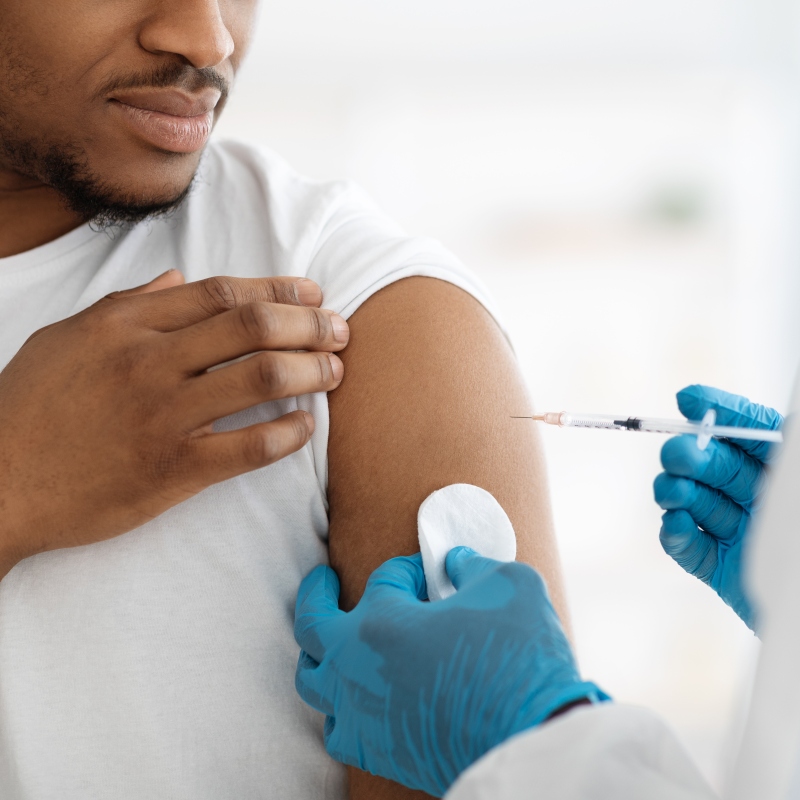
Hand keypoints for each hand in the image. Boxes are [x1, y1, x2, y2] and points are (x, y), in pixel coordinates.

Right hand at [0, 271, 348, 578]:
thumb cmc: (30, 407)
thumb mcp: (67, 337)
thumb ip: (128, 303)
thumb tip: (177, 276)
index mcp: (127, 325)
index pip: (222, 293)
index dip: (279, 289)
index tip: (313, 293)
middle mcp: (150, 362)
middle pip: (253, 326)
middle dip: (310, 323)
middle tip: (340, 330)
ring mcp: (164, 416)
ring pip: (260, 377)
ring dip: (311, 370)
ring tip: (336, 370)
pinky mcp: (173, 469)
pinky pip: (249, 447)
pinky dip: (287, 433)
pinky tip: (306, 426)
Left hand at [294, 548, 605, 796]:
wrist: (532, 742)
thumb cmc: (518, 660)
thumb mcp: (508, 584)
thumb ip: (473, 565)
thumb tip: (455, 563)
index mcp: (381, 622)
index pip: (384, 578)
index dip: (410, 568)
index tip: (432, 571)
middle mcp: (356, 668)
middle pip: (310, 624)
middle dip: (315, 593)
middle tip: (323, 578)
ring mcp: (361, 714)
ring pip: (313, 681)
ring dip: (318, 654)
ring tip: (328, 642)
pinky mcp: (377, 752)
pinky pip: (337, 730)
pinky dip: (340, 709)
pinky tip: (357, 699)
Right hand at [653, 385, 782, 630]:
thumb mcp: (798, 475)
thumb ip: (779, 439)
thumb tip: (751, 414)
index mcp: (785, 472)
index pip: (752, 432)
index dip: (720, 413)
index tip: (689, 400)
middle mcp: (764, 500)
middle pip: (715, 465)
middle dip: (690, 455)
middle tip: (678, 455)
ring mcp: (743, 536)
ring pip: (696, 502)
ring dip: (676, 492)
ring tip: (672, 491)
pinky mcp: (724, 572)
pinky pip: (691, 548)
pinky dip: (677, 534)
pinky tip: (676, 522)